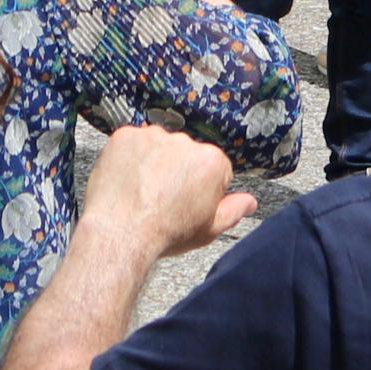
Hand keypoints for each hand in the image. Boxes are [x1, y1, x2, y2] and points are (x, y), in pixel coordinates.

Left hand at [78, 122, 254, 256]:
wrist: (120, 233)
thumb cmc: (164, 233)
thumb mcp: (209, 229)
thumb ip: (234, 210)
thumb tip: (250, 201)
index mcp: (211, 161)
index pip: (214, 167)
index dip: (202, 188)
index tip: (188, 202)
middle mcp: (185, 141)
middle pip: (186, 154)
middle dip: (178, 171)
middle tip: (163, 198)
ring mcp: (153, 136)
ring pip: (158, 146)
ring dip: (154, 161)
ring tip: (143, 191)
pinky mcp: (125, 135)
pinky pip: (132, 142)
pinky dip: (129, 157)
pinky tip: (128, 181)